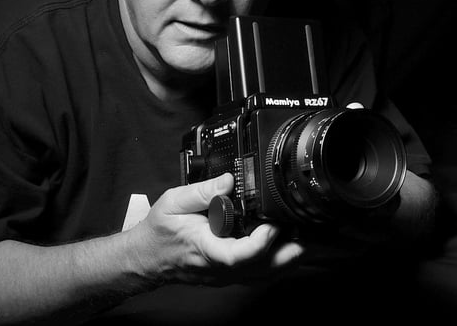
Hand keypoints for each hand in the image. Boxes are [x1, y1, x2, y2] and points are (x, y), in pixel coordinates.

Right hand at [127, 173, 303, 285]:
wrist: (147, 257)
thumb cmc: (159, 232)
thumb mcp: (174, 202)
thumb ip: (202, 191)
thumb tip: (228, 180)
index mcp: (205, 248)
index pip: (237, 256)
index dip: (259, 244)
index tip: (271, 225)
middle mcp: (219, 267)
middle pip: (260, 270)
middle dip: (289, 255)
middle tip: (309, 235)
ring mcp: (225, 274)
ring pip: (263, 275)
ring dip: (288, 260)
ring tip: (307, 239)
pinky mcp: (228, 274)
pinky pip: (258, 274)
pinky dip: (277, 263)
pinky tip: (289, 248)